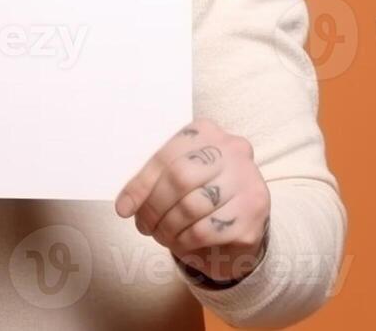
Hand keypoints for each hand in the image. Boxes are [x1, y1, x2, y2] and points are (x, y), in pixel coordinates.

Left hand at [115, 118, 269, 282]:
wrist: (241, 220)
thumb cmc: (200, 191)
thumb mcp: (175, 176)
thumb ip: (152, 182)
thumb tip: (124, 206)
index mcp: (206, 132)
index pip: (165, 156)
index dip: (141, 185)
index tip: (124, 209)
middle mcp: (232, 150)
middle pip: (180, 178)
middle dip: (154, 207)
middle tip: (144, 226)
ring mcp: (247, 181)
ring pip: (192, 207)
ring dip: (168, 227)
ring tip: (161, 235)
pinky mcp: (252, 214)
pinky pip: (207, 230)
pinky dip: (186, 241)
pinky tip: (181, 242)